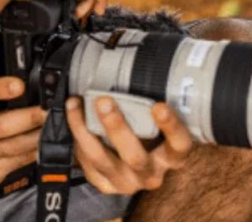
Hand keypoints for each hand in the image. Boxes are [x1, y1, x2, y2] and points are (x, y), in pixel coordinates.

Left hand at [65, 96, 193, 194]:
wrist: (133, 167)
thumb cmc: (149, 135)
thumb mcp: (156, 124)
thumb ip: (150, 107)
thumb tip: (141, 66)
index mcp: (171, 157)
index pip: (179, 144)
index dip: (171, 127)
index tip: (159, 105)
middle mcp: (151, 174)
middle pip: (135, 157)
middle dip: (116, 127)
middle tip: (103, 101)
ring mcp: (126, 183)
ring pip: (102, 160)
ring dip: (85, 130)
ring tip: (75, 104)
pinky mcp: (105, 185)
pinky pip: (87, 163)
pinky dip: (76, 139)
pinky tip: (72, 118)